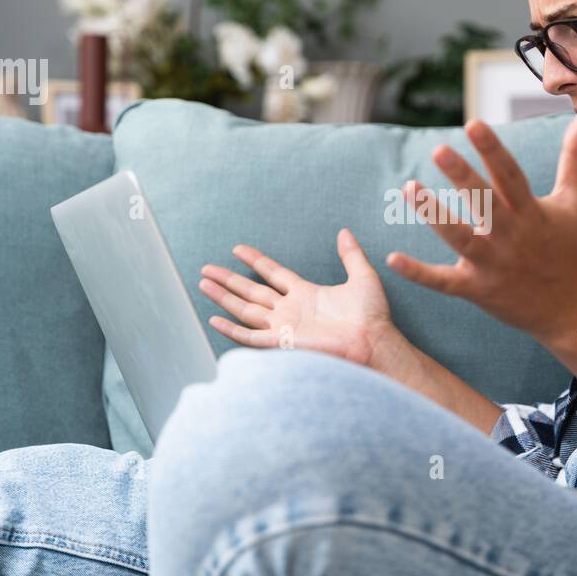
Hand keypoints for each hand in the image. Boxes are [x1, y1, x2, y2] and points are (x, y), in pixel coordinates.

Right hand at [200, 228, 395, 367]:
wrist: (372, 342)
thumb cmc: (371, 317)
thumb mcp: (362, 277)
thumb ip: (351, 254)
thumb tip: (345, 231)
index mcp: (306, 294)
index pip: (273, 273)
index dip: (255, 260)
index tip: (237, 248)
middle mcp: (290, 311)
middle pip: (252, 291)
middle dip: (229, 280)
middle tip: (207, 268)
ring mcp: (283, 327)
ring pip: (245, 309)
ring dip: (224, 297)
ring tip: (203, 283)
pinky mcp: (281, 343)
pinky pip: (250, 337)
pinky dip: (231, 329)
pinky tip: (214, 319)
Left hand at [385, 109, 576, 340]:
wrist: (572, 310)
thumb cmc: (569, 248)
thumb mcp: (574, 200)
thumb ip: (575, 156)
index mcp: (531, 211)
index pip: (510, 175)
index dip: (492, 150)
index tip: (474, 124)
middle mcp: (511, 236)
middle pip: (485, 203)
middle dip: (463, 176)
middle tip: (439, 149)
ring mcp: (493, 264)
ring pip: (460, 238)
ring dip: (435, 215)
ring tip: (410, 188)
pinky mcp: (477, 289)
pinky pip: (444, 282)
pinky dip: (419, 273)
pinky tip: (392, 258)